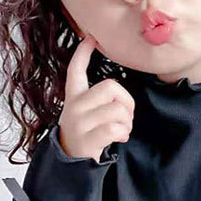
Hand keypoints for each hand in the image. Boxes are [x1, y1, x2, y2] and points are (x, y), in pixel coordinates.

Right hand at [58, 34, 134, 163]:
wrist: (72, 162)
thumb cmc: (87, 132)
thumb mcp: (86, 111)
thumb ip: (97, 97)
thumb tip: (116, 89)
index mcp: (74, 96)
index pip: (75, 69)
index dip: (82, 52)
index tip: (91, 38)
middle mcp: (74, 106)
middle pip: (110, 87)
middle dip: (127, 101)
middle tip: (127, 115)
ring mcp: (79, 123)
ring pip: (117, 110)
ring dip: (128, 122)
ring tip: (123, 129)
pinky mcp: (87, 139)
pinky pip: (114, 128)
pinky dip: (123, 134)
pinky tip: (120, 138)